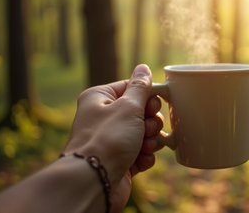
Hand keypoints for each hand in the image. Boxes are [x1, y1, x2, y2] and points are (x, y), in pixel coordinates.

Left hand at [63, 64, 163, 211]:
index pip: (130, 88)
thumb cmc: (108, 139)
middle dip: (150, 121)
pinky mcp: (120, 160)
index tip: (154, 105)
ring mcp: (112, 140)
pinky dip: (145, 155)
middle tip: (146, 128)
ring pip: (144, 133)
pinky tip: (141, 160)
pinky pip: (142, 152)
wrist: (94, 181)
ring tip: (144, 146)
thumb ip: (140, 87)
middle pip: (140, 112)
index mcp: (100, 98)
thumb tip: (143, 68)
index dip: (147, 97)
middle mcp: (104, 118)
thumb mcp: (128, 106)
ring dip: (150, 139)